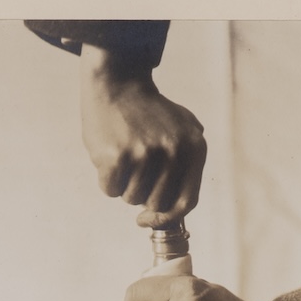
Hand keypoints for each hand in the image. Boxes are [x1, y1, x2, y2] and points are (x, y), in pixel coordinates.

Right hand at [80, 45, 206, 226]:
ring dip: (123, 184)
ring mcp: (145, 154)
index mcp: (194, 148)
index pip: (187, 201)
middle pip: (156, 204)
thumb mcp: (183, 130)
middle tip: (134, 170)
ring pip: (130, 198)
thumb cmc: (148, 113)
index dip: (167, 218)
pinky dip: (106, 179)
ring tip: (123, 154)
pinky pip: (110, 190)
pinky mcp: (118, 156)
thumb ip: (188, 166)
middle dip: (141, 194)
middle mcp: (173, 152)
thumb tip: (177, 212)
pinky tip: (110, 154)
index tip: (148, 219)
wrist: (118, 81)